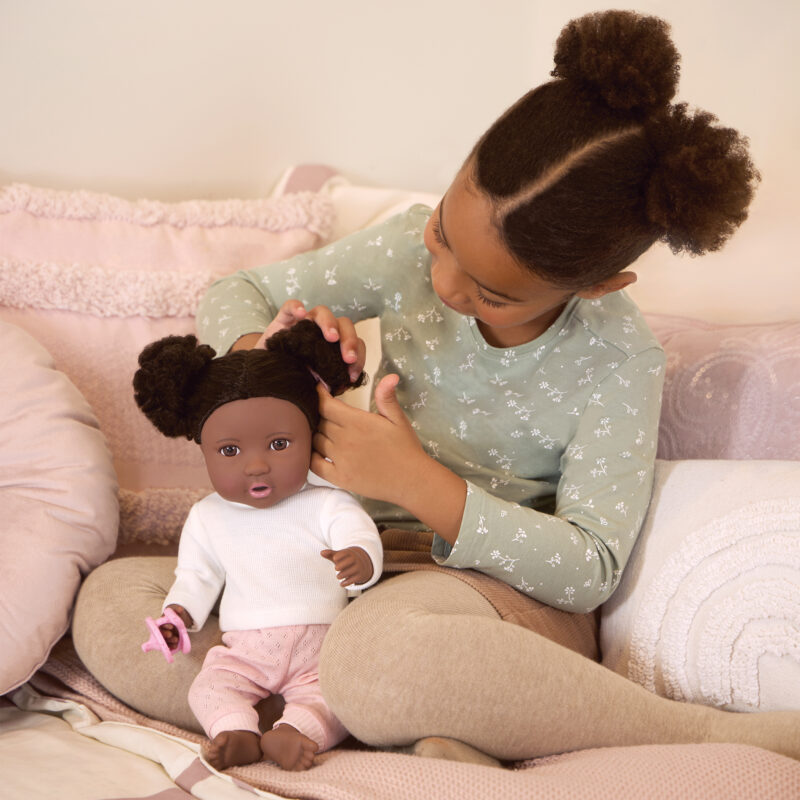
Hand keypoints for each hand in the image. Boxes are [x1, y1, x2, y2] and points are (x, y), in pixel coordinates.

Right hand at [160, 604, 193, 648]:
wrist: (176, 624)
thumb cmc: (173, 618)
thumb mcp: (175, 612)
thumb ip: (177, 610)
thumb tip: (180, 610)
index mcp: (159, 623)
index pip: (160, 625)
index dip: (166, 626)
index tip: (172, 626)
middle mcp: (159, 632)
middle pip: (161, 633)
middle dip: (165, 634)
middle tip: (170, 634)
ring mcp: (162, 639)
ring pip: (163, 641)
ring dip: (169, 641)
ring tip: (176, 640)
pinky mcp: (165, 644)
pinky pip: (166, 647)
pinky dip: (170, 647)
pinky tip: (175, 647)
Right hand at [254, 300, 365, 383]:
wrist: (265, 373)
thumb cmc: (293, 377)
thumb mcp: (313, 384)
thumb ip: (328, 383)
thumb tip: (342, 384)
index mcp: (334, 345)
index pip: (354, 343)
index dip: (358, 357)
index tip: (352, 375)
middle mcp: (321, 330)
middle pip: (343, 325)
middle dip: (349, 341)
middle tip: (348, 358)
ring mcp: (303, 323)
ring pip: (322, 312)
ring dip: (330, 324)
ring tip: (331, 337)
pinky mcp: (283, 319)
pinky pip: (291, 306)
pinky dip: (297, 307)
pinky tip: (301, 315)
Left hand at [311, 374, 425, 502]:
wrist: (411, 480)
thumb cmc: (406, 448)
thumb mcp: (398, 419)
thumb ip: (387, 398)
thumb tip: (390, 376)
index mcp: (358, 422)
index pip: (326, 405)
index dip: (319, 396)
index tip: (319, 391)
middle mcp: (345, 440)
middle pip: (319, 422)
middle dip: (319, 414)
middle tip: (325, 412)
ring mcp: (340, 460)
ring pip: (315, 441)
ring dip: (316, 434)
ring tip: (323, 431)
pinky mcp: (339, 478)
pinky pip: (314, 464)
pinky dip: (311, 456)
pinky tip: (317, 452)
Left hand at [321, 546, 373, 586]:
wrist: (362, 566)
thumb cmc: (346, 560)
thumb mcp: (339, 557)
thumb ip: (330, 554)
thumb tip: (321, 552)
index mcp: (350, 553)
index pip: (345, 552)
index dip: (340, 555)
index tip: (334, 558)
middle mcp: (356, 559)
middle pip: (350, 561)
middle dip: (342, 565)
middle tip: (336, 568)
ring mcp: (359, 567)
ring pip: (352, 570)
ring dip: (343, 574)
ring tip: (338, 576)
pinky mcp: (360, 576)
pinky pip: (354, 579)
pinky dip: (347, 582)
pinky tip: (341, 584)